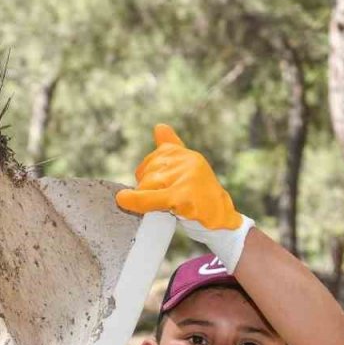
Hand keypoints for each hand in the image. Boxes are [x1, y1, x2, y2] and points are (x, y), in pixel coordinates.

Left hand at [114, 124, 254, 272]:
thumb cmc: (200, 196)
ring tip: (165, 209)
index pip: (152, 160)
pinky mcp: (183, 195)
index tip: (157, 189)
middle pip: (148, 174)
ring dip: (145, 200)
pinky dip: (135, 200)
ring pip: (147, 185)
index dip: (147, 176)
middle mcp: (186, 161)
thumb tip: (159, 126)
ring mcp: (186, 177)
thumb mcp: (186, 168)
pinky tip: (123, 200)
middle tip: (162, 204)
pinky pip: (150, 198)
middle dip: (146, 190)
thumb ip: (171, 148)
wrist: (220, 218)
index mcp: (184, 154)